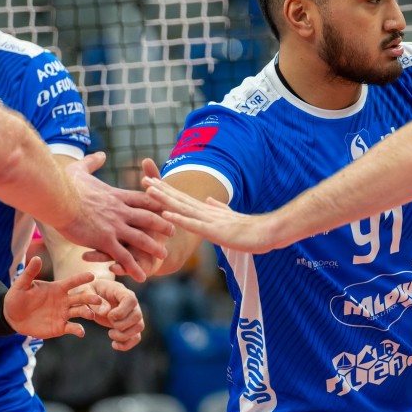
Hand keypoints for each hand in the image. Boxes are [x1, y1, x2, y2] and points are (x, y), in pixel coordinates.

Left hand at [3, 256, 101, 338]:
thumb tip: (37, 258)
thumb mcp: (21, 285)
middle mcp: (64, 300)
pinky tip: (81, 332)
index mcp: (57, 288)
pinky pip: (72, 327)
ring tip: (91, 315)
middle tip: (98, 299)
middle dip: (90, 298)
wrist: (12, 317)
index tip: (92, 275)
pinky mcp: (60, 327)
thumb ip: (30, 273)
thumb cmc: (17, 298)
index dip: (81, 278)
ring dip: (87, 312)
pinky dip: (78, 330)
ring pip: (80, 312)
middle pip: (81, 297)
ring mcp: (63, 314)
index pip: (72, 282)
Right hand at [57, 152, 173, 281]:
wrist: (58, 199)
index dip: (156, 203)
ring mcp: (115, 226)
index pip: (143, 199)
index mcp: (117, 196)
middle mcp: (121, 211)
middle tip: (173, 230)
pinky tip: (141, 276)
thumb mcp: (80, 169)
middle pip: (148, 218)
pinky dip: (134, 267)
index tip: (167, 206)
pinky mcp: (105, 240)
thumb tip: (100, 154)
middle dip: (162, 224)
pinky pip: (124, 256)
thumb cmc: (65, 185)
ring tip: (164, 254)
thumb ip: (92, 162)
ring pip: (141, 238)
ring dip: (154, 247)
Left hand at [83, 278, 145, 350]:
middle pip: (137, 315)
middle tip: (109, 323)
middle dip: (122, 324)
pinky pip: (136, 338)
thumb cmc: (90, 292)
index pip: (131, 300)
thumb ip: (95, 301)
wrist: (92, 296)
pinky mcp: (130, 326)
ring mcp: (132, 315)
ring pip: (139, 327)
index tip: (109, 316)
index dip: (121, 311)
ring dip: (124, 335)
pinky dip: (126, 344)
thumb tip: (106, 312)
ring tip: (110, 334)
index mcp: (121, 292)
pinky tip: (114, 345)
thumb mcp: (87, 292)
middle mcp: (131, 303)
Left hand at [143, 176, 281, 252]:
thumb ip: (219, 209)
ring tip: (149, 190)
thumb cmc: (251, 229)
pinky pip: (193, 224)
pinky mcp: (214, 231)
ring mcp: (209, 220)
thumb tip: (210, 199)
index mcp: (208, 211)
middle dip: (160, 189)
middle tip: (143, 178)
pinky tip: (166, 213)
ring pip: (183, 207)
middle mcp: (206, 212)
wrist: (268, 232)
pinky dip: (179, 218)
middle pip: (179, 199)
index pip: (184, 198)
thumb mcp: (230, 218)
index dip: (167, 190)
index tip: (152, 181)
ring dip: (165, 199)